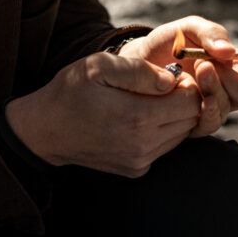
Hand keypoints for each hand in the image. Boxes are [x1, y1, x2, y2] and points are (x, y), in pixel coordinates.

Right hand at [5, 52, 199, 175]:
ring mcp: (140, 161)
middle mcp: (143, 145)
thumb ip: (139, 70)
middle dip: (183, 100)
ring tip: (149, 101)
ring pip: (180, 135)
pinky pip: (164, 148)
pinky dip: (160, 132)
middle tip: (161, 86)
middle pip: (190, 119)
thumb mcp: (99, 66)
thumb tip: (171, 80)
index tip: (168, 76)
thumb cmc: (71, 92)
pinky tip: (138, 119)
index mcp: (137, 118)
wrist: (46, 131)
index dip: (187, 84)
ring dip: (173, 117)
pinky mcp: (136, 170)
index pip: (191, 101)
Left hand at [119, 16, 237, 136]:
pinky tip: (193, 94)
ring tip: (199, 69)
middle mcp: (231, 93)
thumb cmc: (169, 43)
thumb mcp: (189, 28)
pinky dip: (205, 109)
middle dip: (235, 82)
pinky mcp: (195, 124)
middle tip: (212, 64)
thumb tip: (230, 52)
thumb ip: (211, 33)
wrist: (136, 62)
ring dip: (216, 90)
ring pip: (230, 110)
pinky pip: (210, 125)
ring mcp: (214, 109)